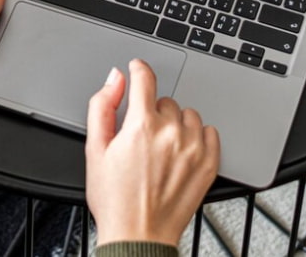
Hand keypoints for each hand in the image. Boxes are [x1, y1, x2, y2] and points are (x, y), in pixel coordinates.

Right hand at [85, 59, 219, 246]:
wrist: (138, 236)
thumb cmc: (114, 199)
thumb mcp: (94, 149)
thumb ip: (102, 106)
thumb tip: (114, 78)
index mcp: (141, 126)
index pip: (145, 79)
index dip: (139, 69)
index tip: (137, 68)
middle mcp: (171, 133)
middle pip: (165, 100)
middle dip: (152, 111)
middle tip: (141, 135)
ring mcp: (194, 149)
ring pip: (188, 115)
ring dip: (176, 123)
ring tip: (161, 146)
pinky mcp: (209, 165)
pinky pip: (210, 133)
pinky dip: (198, 136)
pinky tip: (182, 151)